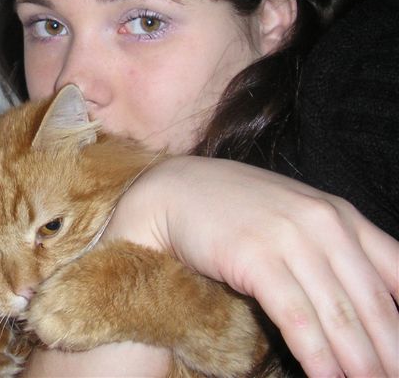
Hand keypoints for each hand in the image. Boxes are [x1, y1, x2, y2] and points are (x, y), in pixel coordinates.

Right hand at [108, 155, 398, 376]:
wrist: (174, 190)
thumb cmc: (236, 209)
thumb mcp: (297, 217)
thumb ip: (336, 248)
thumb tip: (372, 302)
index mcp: (341, 214)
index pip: (397, 274)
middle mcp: (323, 223)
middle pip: (373, 304)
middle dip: (388, 352)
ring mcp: (289, 238)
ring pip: (338, 315)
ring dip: (360, 363)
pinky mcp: (256, 257)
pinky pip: (296, 317)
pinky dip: (317, 355)